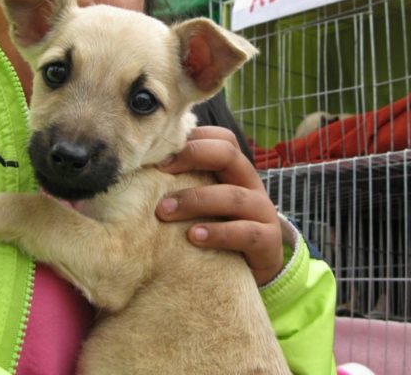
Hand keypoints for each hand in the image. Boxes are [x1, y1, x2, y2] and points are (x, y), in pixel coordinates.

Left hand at [155, 126, 283, 285]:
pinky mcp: (268, 241)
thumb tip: (142, 172)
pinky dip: (218, 233)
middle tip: (162, 170)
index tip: (162, 154)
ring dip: (196, 200)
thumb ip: (187, 184)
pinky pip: (246, 232)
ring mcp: (263, 211)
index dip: (194, 139)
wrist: (255, 271)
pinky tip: (193, 237)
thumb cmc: (221, 229)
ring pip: (233, 196)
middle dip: (194, 156)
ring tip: (164, 211)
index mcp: (236, 171)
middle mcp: (251, 184)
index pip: (223, 139)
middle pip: (229, 154)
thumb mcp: (207, 203)